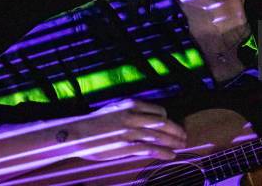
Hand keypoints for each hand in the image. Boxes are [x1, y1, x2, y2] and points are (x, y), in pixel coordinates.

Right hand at [68, 99, 186, 160]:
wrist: (76, 133)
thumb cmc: (94, 122)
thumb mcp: (115, 109)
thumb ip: (131, 112)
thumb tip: (146, 119)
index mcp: (131, 105)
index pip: (159, 111)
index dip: (168, 120)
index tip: (171, 126)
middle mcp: (133, 116)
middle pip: (163, 123)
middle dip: (177, 130)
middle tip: (184, 136)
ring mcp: (130, 132)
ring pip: (159, 136)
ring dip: (174, 142)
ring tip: (181, 146)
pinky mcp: (126, 146)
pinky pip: (150, 149)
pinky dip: (163, 152)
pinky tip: (170, 155)